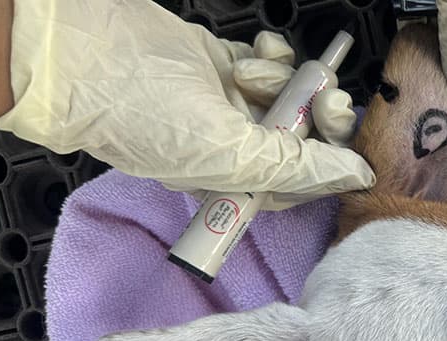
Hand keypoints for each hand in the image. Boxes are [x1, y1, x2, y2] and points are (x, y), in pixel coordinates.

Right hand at [0, 0, 374, 200]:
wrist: (88, 57)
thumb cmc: (145, 117)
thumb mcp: (229, 156)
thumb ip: (297, 168)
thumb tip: (357, 175)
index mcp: (236, 184)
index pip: (302, 183)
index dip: (331, 165)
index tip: (352, 146)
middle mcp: (236, 148)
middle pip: (305, 139)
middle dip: (323, 118)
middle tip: (329, 101)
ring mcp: (231, 105)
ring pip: (290, 97)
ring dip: (285, 82)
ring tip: (251, 74)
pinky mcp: (225, 66)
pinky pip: (272, 65)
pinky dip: (274, 56)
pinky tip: (261, 50)